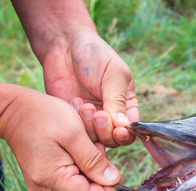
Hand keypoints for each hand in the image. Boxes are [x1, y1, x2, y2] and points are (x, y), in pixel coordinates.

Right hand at [0, 87, 122, 190]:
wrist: (13, 108)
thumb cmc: (43, 116)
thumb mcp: (74, 134)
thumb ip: (94, 161)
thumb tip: (114, 182)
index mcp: (51, 179)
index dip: (108, 188)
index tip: (119, 173)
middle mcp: (45, 187)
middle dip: (98, 171)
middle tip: (98, 145)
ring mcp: (43, 183)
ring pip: (79, 182)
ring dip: (89, 164)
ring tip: (87, 141)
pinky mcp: (44, 176)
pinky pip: (70, 175)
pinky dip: (80, 162)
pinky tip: (78, 145)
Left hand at [41, 31, 138, 147]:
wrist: (65, 45)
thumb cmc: (95, 55)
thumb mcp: (113, 74)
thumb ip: (118, 100)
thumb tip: (123, 126)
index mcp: (126, 106)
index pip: (131, 130)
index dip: (126, 135)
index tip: (118, 130)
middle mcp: (109, 116)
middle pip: (113, 140)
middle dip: (105, 131)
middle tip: (98, 114)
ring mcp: (89, 119)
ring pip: (94, 139)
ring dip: (89, 126)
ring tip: (84, 105)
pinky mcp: (71, 118)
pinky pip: (76, 132)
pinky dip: (76, 122)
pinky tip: (74, 102)